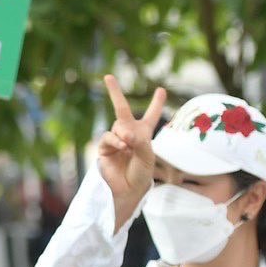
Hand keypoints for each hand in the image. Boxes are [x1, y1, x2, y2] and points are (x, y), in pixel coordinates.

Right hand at [98, 74, 165, 215]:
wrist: (127, 190)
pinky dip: (115, 140)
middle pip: (122, 109)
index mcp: (144, 134)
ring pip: (117, 125)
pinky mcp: (104, 148)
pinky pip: (108, 137)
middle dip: (115, 92)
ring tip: (129, 144)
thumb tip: (124, 133)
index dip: (156, 103)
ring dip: (124, 132)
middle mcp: (128, 134)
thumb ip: (139, 141)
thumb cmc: (141, 174)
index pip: (151, 115)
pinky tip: (122, 146)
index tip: (161, 90)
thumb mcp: (147, 155)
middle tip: (107, 76)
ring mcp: (115, 140)